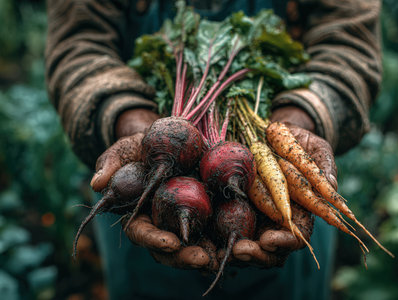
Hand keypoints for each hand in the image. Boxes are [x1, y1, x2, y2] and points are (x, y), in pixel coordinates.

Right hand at [91, 108, 217, 270]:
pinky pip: (215, 225)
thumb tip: (96, 183)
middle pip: (171, 247)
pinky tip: (240, 239)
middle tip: (202, 259)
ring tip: (224, 257)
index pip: (142, 233)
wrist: (164, 141)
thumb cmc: (137, 148)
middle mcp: (161, 222)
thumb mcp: (121, 152)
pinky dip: (226, 234)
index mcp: (138, 215)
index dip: (154, 240)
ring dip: (209, 252)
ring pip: (195, 243)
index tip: (170, 242)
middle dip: (185, 256)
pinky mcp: (204, 210)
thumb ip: (109, 165)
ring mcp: (183, 218)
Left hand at [229, 105, 336, 266]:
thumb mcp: (316, 149)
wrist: (274, 132)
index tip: (269, 240)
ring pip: (249, 243)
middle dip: (257, 255)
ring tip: (226, 250)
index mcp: (301, 211)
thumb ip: (325, 165)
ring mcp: (257, 214)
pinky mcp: (237, 205)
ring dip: (238, 251)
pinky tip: (208, 242)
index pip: (297, 237)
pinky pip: (229, 226)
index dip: (285, 242)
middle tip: (241, 250)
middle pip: (271, 249)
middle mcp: (278, 219)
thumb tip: (333, 185)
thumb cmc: (300, 143)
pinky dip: (220, 236)